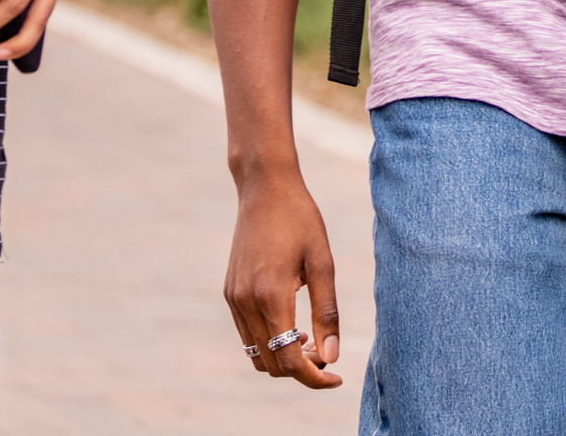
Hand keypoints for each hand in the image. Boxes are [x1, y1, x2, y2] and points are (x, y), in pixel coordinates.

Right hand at [224, 169, 342, 388]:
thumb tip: (332, 357)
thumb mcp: (323, 263)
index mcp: (271, 296)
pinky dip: (269, 341)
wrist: (264, 188)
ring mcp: (233, 299)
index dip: (314, 377)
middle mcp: (245, 303)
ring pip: (256, 353)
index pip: (290, 360)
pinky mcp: (229, 293)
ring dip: (284, 357)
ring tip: (312, 339)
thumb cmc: (300, 220)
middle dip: (302, 369)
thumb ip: (327, 312)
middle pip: (271, 364)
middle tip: (328, 354)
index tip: (337, 377)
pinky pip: (248, 334)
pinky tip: (293, 325)